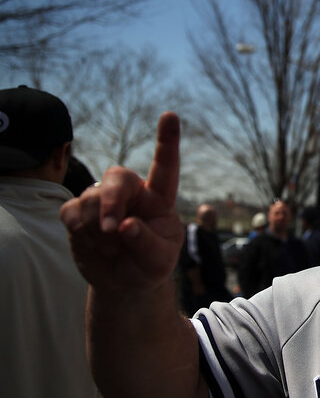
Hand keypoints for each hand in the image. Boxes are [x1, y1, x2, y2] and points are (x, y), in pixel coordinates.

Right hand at [61, 112, 183, 293]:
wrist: (124, 282)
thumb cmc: (150, 266)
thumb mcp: (159, 261)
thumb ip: (146, 243)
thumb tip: (125, 225)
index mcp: (160, 198)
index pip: (165, 167)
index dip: (167, 141)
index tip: (170, 115)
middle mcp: (132, 192)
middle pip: (116, 177)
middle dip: (110, 202)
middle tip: (112, 229)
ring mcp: (102, 199)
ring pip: (91, 199)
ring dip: (99, 231)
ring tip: (113, 250)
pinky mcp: (77, 210)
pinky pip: (71, 212)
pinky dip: (81, 233)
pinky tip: (95, 245)